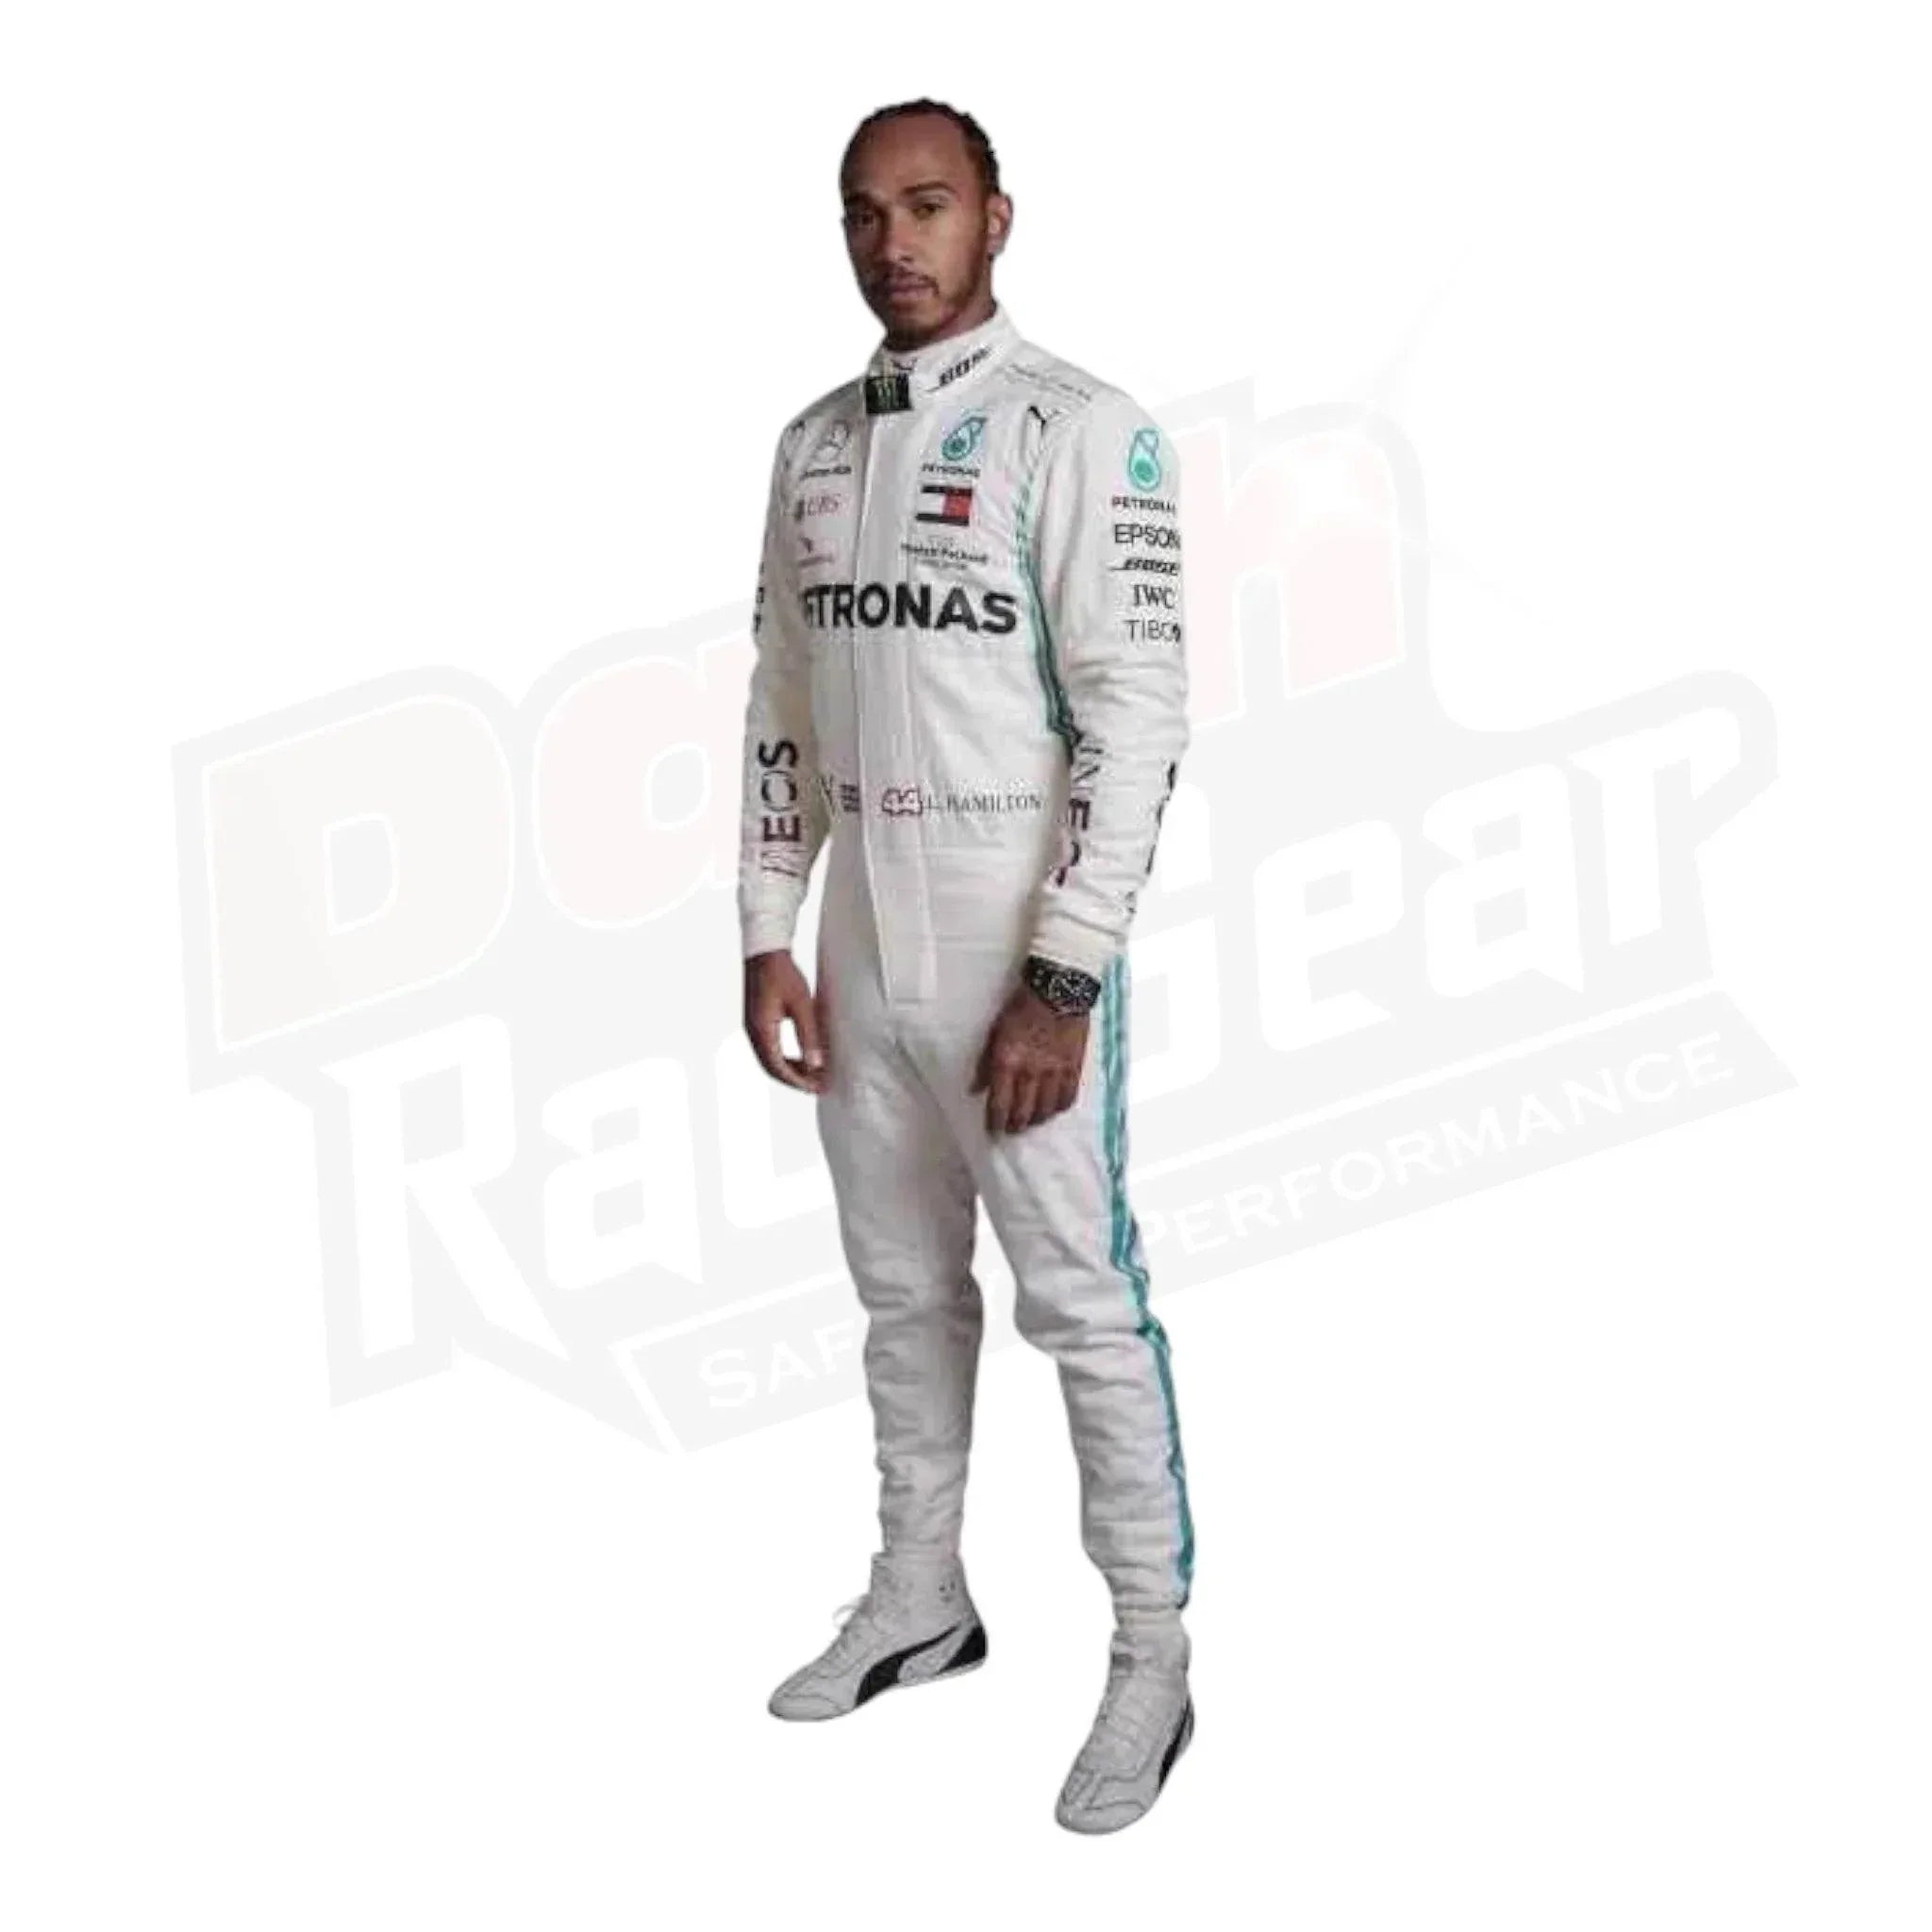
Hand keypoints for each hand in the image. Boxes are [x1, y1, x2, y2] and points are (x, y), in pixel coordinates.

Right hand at [743, 950, 827, 1093]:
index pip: (778, 1068)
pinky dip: (784, 1058)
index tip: (816, 1088)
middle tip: (817, 1085)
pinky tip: (801, 1056)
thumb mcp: (802, 1005)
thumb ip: (808, 1035)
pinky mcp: (755, 1022)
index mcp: (762, 1030)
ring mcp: (752, 1027)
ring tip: (812, 1074)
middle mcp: (753, 1032)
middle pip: (772, 1068)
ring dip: (790, 1069)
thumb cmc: (783, 973)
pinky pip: (768, 1049)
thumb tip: (815, 1064)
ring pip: (769, 1060)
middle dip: (795, 1080)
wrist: (764, 951)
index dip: (798, 1081)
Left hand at [970, 982, 1087, 1133]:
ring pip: (1046, 1109)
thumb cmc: (1022, 1006)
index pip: (1000, 1104)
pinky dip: (1059, 1107)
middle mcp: (1031, 1071)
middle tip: (1012, 1129)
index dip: (996, 1121)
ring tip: (1032, 1121)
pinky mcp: (1074, 1067)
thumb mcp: (995, 1031)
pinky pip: (1068, 1097)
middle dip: (1016, 1125)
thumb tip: (975, 1088)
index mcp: (1008, 1061)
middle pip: (1023, 1112)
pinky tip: (1054, 1108)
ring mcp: (1055, 1071)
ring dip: (1037, 1119)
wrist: (1058, 989)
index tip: (994, 1130)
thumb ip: (985, 1062)